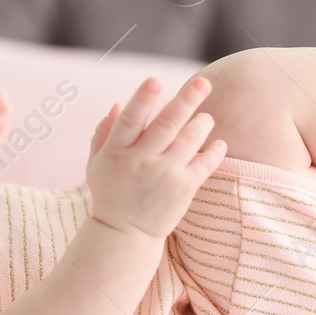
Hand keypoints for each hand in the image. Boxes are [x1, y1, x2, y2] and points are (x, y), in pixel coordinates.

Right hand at [86, 77, 225, 238]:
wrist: (124, 234)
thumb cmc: (111, 193)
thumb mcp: (96, 164)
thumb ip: (104, 133)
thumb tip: (119, 104)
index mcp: (116, 152)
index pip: (131, 119)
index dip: (143, 98)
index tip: (155, 80)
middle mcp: (140, 161)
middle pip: (167, 124)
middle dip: (187, 99)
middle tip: (203, 82)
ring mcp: (164, 175)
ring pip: (189, 139)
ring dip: (202, 123)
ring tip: (206, 118)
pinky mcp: (183, 189)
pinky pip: (205, 164)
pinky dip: (215, 150)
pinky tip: (219, 143)